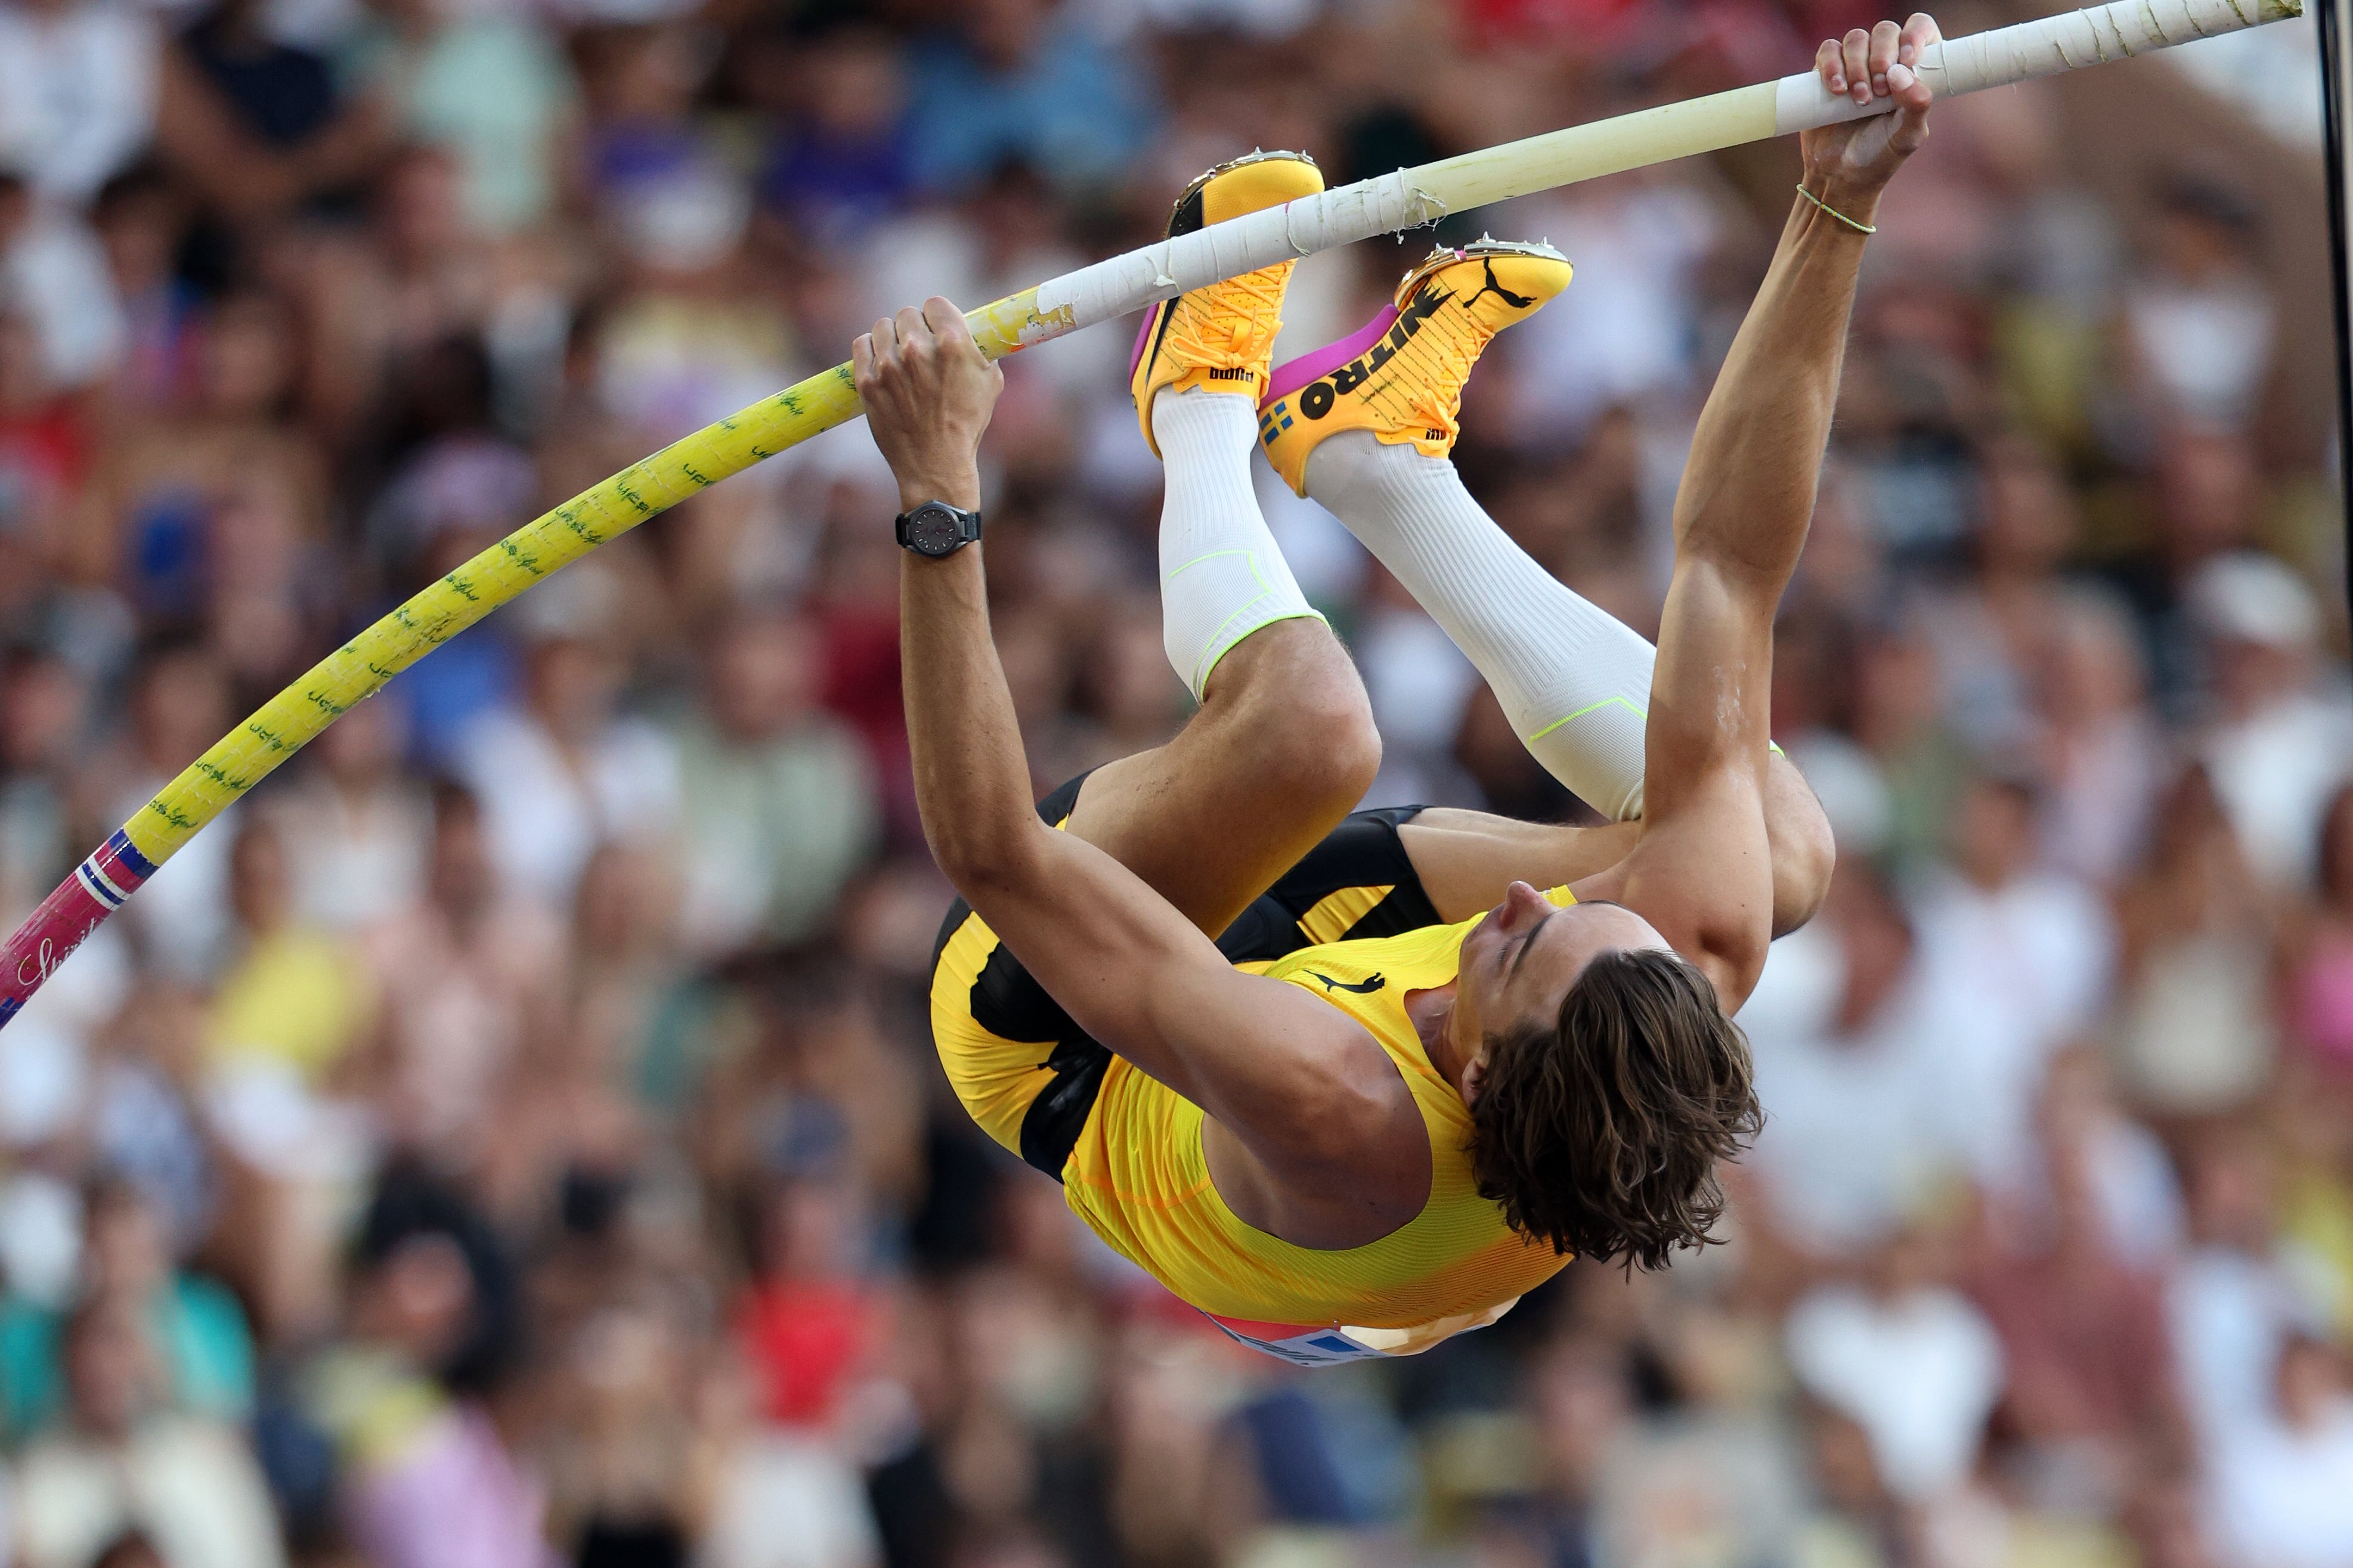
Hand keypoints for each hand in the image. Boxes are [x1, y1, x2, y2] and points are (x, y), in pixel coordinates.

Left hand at [851, 297, 1002, 513]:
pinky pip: (862, 344)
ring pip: (883, 326)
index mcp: (952, 344)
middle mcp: (918, 349)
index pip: (935, 304)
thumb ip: (979, 350)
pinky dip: (870, 349)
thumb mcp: (990, 382)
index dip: (937, 316)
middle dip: (915, 327)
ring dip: (891, 337)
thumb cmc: (966, 425)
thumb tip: (974, 331)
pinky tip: (881, 361)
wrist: (935, 465)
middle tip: (919, 347)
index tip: (937, 328)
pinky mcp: (867, 382)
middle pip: (908, 313)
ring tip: (899, 356)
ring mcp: (889, 366)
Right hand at [1801, 14, 1936, 220]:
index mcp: (1913, 70)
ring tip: (1858, 99)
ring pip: (1856, 38)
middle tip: (1879, 92)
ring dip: (1857, 66)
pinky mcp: (1827, 72)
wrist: (1840, 175)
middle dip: (1882, 57)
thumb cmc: (1881, 155)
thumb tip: (1900, 71)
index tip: (1907, 61)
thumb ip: (1917, 104)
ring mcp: (1854, 65)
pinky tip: (1837, 90)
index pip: (1920, 29)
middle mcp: (1885, 61)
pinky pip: (1828, 50)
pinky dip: (1831, 65)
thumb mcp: (1909, 136)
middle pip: (1886, 31)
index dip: (1915, 36)